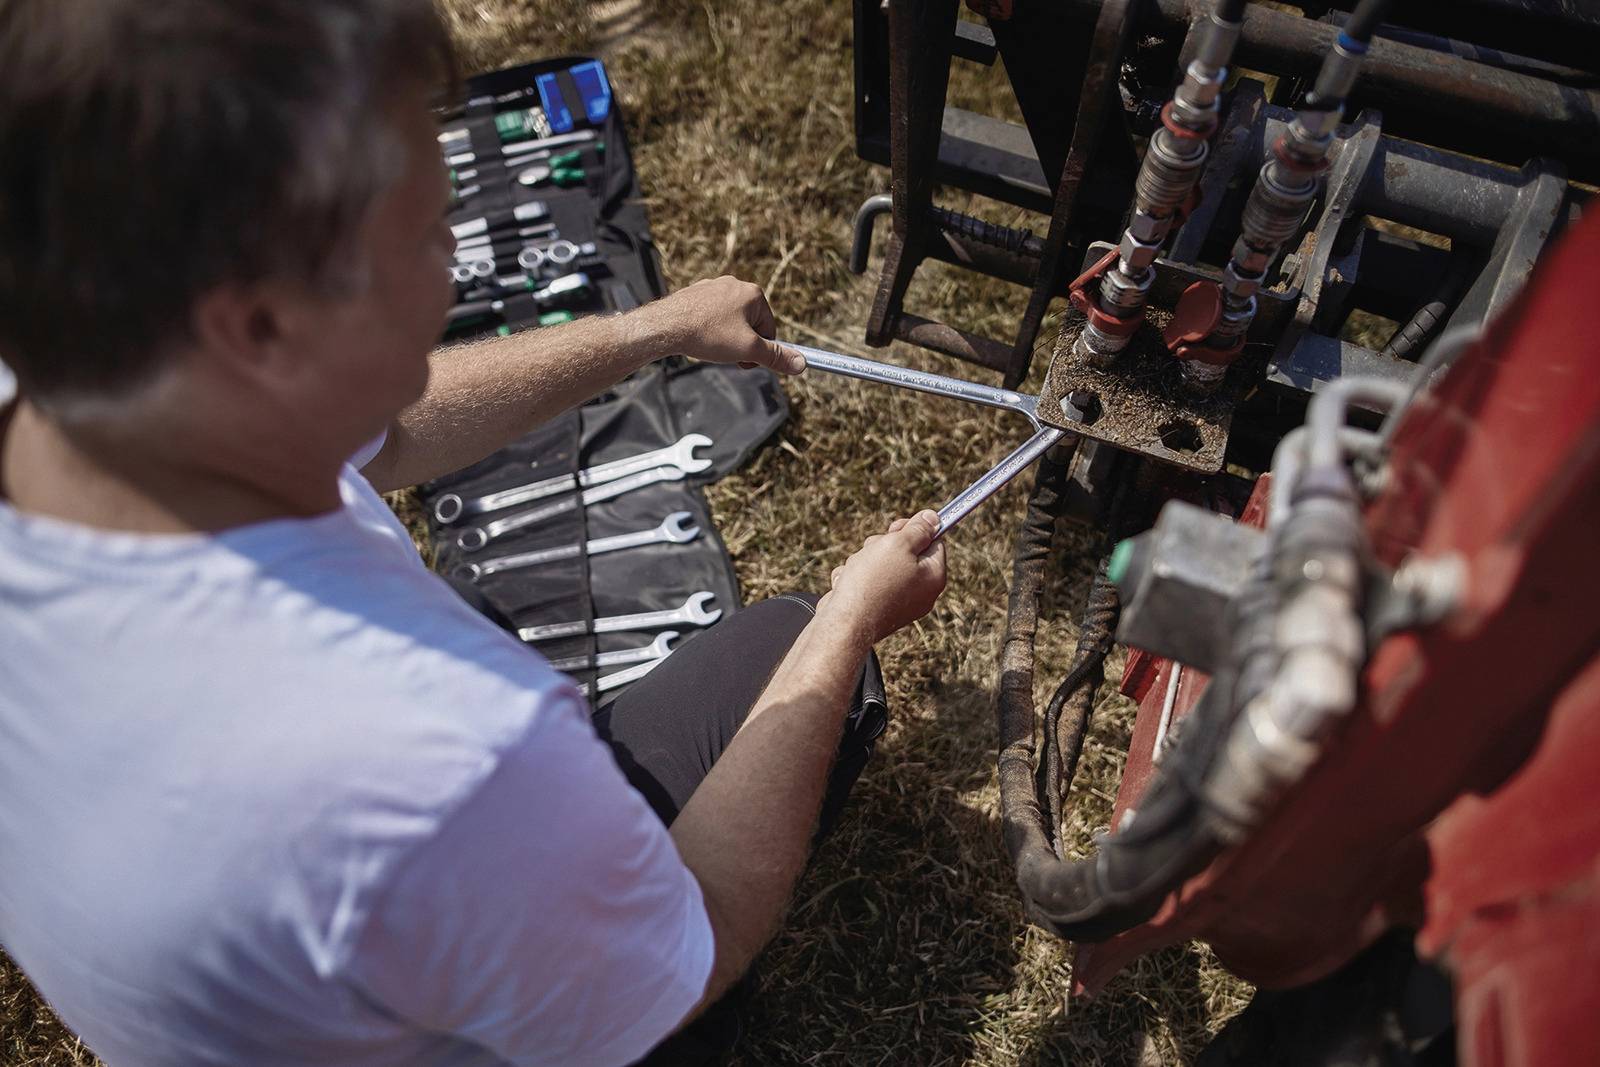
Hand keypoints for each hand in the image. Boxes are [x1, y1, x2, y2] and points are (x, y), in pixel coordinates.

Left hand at [650, 276, 805, 374]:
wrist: (666, 326)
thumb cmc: (708, 335)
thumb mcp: (748, 350)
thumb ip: (776, 357)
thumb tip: (801, 364)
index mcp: (753, 294)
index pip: (769, 329)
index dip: (759, 350)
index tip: (744, 360)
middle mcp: (735, 285)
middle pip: (750, 323)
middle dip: (741, 342)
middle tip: (726, 353)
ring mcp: (713, 287)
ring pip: (730, 320)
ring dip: (725, 337)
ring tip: (710, 345)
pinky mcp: (696, 293)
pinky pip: (711, 315)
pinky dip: (709, 328)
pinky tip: (698, 336)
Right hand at [819, 511, 947, 644]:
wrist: (844, 623)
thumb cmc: (872, 582)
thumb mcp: (898, 544)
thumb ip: (918, 529)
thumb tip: (934, 518)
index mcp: (934, 577)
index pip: (934, 541)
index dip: (914, 529)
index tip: (896, 527)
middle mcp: (920, 592)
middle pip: (906, 552)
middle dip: (884, 545)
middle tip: (874, 549)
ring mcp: (897, 602)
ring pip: (881, 564)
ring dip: (864, 560)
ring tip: (857, 570)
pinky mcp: (875, 609)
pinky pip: (865, 582)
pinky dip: (854, 579)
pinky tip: (848, 585)